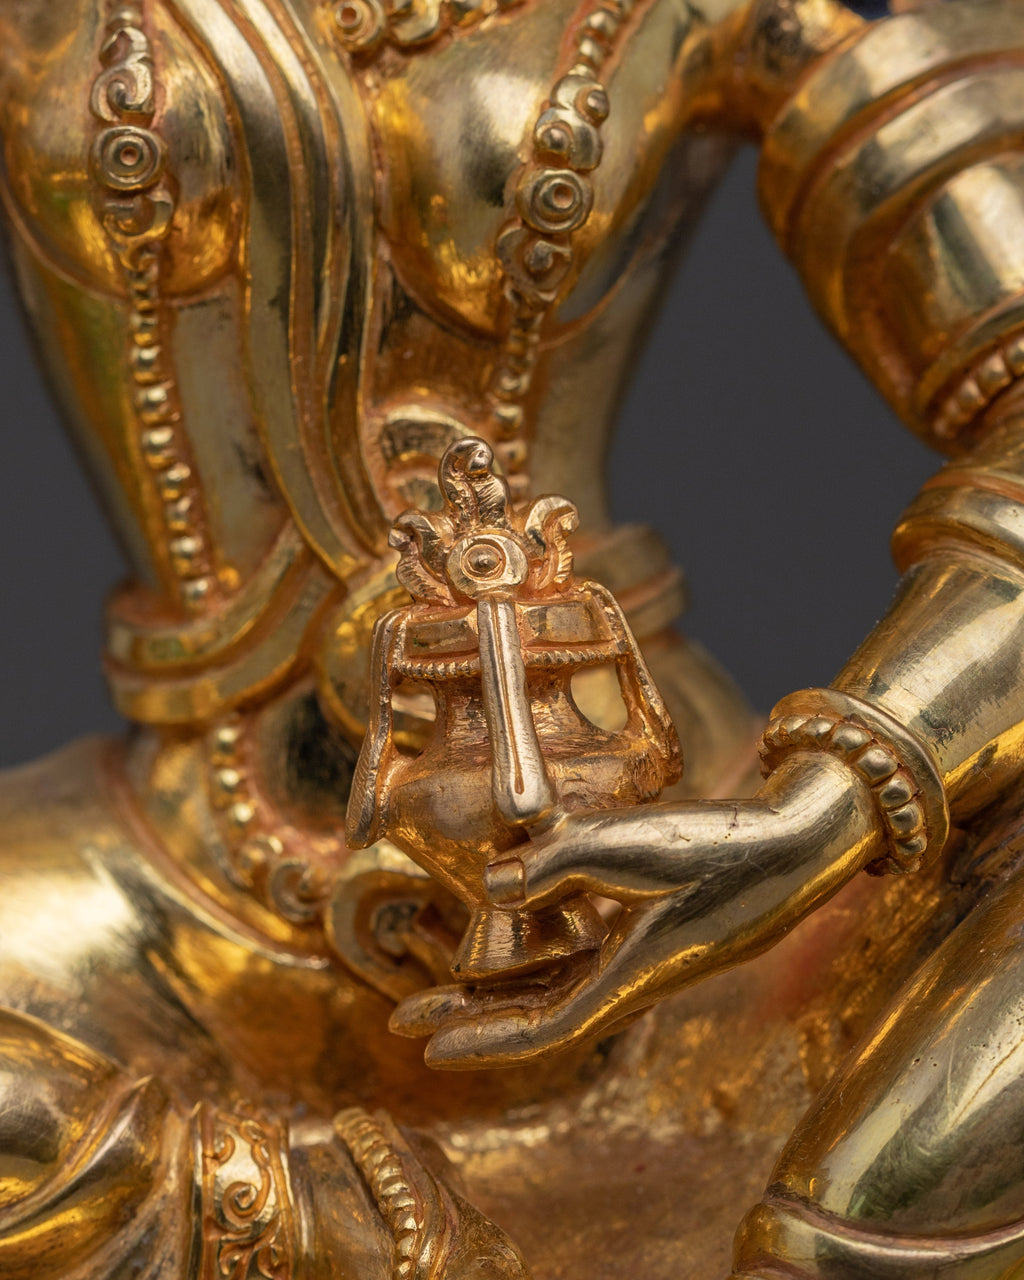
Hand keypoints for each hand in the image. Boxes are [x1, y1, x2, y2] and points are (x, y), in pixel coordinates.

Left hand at [390, 752, 884, 1067]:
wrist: (794, 842)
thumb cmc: (722, 848)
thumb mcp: (631, 847)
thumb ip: (556, 861)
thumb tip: (492, 883)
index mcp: (626, 978)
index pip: (539, 1030)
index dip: (479, 1040)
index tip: (423, 1042)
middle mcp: (629, 977)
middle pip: (535, 1012)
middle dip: (470, 1016)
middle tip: (407, 1017)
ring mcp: (640, 956)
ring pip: (552, 983)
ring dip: (497, 984)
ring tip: (443, 979)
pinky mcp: (650, 930)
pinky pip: (578, 952)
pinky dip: (538, 950)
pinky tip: (513, 926)